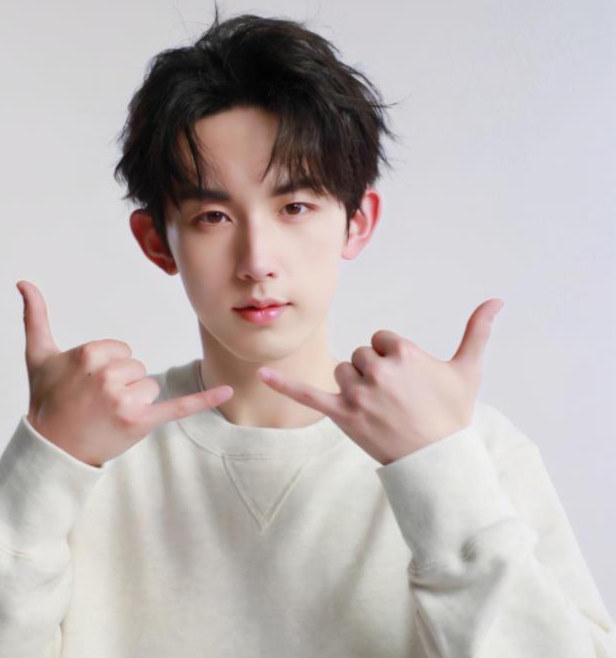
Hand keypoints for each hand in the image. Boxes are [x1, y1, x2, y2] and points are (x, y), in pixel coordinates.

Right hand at [17, 280, 233, 466]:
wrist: (52, 447)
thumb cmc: (47, 400)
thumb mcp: (38, 356)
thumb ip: (34, 316)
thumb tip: (23, 281)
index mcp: (90, 354)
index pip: (122, 350)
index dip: (108, 367)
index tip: (87, 385)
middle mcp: (108, 376)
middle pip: (138, 368)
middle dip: (121, 385)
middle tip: (96, 403)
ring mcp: (125, 401)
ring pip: (150, 387)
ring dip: (134, 402)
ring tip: (107, 415)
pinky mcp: (140, 422)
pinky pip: (178, 406)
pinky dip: (204, 399)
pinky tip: (229, 391)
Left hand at [257, 299, 503, 464]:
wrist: (438, 460)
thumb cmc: (453, 414)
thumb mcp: (467, 370)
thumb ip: (478, 331)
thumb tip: (497, 300)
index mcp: (403, 353)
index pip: (382, 339)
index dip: (394, 357)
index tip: (408, 381)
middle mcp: (378, 370)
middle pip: (361, 354)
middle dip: (375, 371)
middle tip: (396, 399)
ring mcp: (358, 393)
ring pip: (342, 370)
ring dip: (355, 384)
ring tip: (379, 407)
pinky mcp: (342, 415)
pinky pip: (307, 394)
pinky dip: (284, 385)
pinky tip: (262, 374)